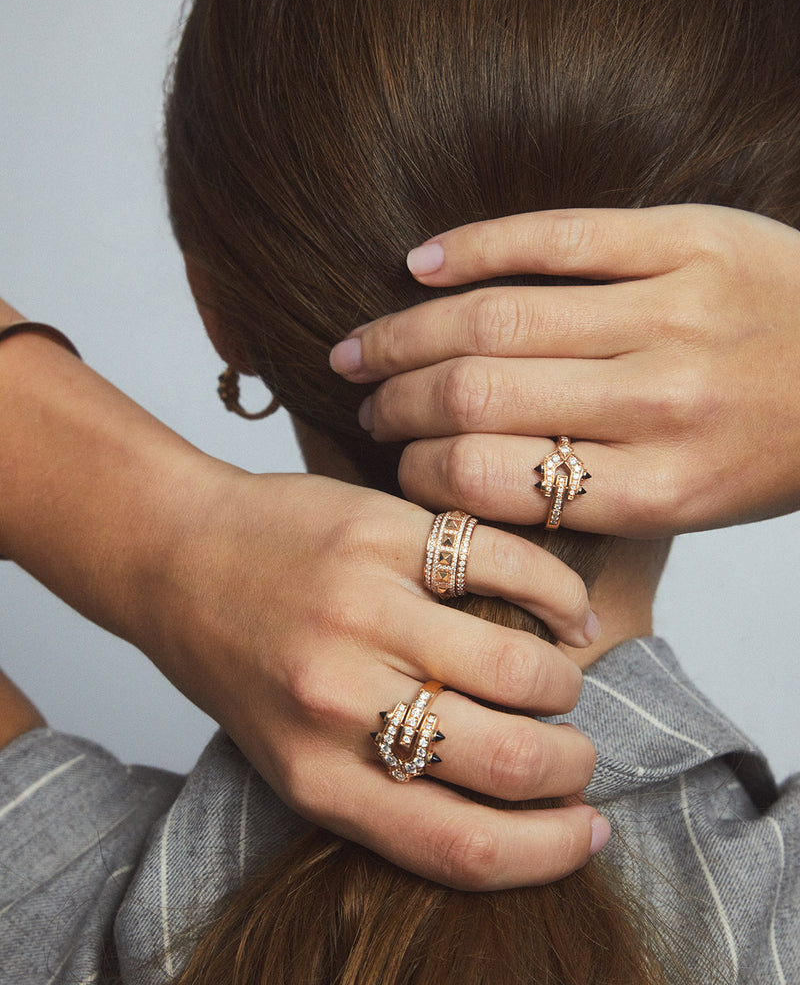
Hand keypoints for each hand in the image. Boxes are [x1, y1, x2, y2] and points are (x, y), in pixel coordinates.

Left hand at [155, 469, 606, 889]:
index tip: (588, 831)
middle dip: (571, 764)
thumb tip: (518, 809)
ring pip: (521, 668)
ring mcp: (362, 610)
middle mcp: (338, 701)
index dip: (549, 851)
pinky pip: (505, 568)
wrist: (176, 554)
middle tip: (574, 751)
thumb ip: (388, 789)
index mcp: (316, 778)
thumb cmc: (243, 661)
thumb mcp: (293, 754)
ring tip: (557, 679)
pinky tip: (565, 613)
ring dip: (565, 683)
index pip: (463, 847)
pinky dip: (558, 596)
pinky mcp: (379, 534)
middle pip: (508, 761)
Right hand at [330, 205, 799, 536]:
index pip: (492, 479)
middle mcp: (660, 401)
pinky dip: (475, 247)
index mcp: (659, 488)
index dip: (421, 475)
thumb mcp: (692, 505)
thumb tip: (467, 481)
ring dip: (410, 332)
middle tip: (365, 404)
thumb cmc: (772, 449)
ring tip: (365, 347)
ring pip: (500, 315)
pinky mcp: (686, 238)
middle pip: (480, 393)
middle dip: (399, 401)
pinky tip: (419, 264)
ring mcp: (672, 310)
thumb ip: (591, 500)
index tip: (397, 468)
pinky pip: (557, 236)